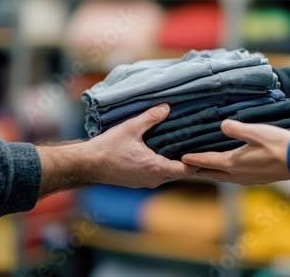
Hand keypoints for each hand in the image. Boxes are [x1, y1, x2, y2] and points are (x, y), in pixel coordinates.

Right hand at [37, 104, 197, 195]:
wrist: (86, 164)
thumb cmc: (108, 148)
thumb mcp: (131, 128)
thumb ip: (150, 118)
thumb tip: (167, 108)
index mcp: (155, 168)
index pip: (186, 170)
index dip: (196, 161)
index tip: (203, 149)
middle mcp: (153, 179)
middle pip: (179, 174)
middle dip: (188, 162)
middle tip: (196, 145)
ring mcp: (145, 182)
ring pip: (168, 176)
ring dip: (175, 164)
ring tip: (182, 148)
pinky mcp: (137, 181)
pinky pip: (157, 176)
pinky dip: (164, 167)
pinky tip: (163, 153)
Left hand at [182, 119, 289, 184]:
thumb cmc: (278, 145)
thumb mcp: (255, 132)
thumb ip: (236, 128)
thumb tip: (222, 125)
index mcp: (233, 163)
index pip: (207, 161)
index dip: (193, 158)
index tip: (181, 157)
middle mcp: (237, 174)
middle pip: (212, 173)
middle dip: (199, 169)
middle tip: (187, 165)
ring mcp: (247, 179)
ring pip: (223, 177)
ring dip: (212, 172)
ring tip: (204, 166)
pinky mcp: (257, 179)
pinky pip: (234, 178)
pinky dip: (225, 173)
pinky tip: (229, 168)